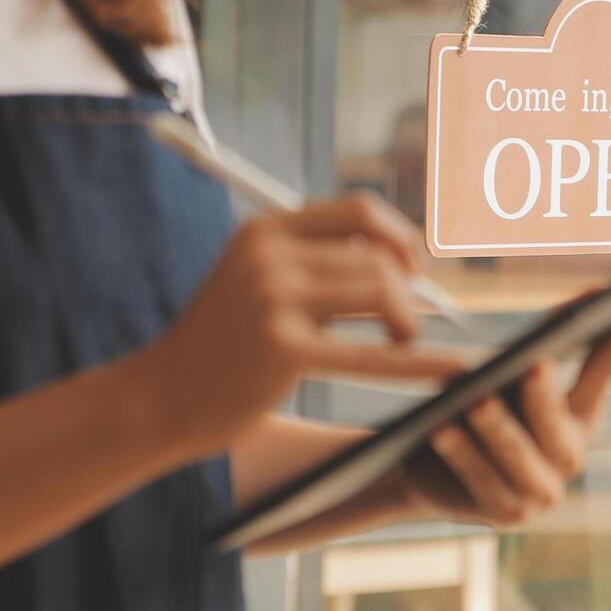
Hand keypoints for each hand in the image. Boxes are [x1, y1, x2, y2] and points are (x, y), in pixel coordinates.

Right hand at [149, 194, 469, 453]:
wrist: (160, 398)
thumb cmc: (218, 348)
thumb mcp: (253, 283)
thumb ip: (312, 264)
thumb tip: (400, 261)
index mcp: (264, 232)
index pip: (358, 212)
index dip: (399, 237)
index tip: (414, 269)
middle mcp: (268, 255)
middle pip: (376, 256)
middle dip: (406, 292)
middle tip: (404, 327)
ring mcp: (273, 299)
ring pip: (380, 291)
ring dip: (406, 323)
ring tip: (398, 346)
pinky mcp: (282, 348)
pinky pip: (370, 352)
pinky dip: (417, 363)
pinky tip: (450, 370)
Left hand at [400, 302, 610, 526]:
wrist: (434, 475)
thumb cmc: (477, 410)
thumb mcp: (508, 373)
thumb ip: (546, 340)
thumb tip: (593, 294)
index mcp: (579, 415)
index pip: (606, 368)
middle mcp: (569, 454)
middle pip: (555, 419)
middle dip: (544, 394)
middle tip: (535, 365)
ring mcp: (542, 490)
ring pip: (516, 452)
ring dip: (495, 425)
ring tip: (474, 401)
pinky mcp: (506, 514)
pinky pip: (481, 478)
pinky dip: (461, 452)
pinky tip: (442, 429)